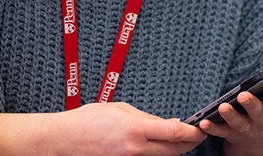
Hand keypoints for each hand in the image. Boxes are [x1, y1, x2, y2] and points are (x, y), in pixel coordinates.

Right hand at [0, 102, 205, 155]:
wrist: (63, 140)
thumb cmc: (87, 120)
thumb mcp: (121, 109)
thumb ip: (147, 118)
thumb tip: (168, 124)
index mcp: (135, 130)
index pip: (175, 133)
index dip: (192, 132)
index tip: (199, 128)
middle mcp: (135, 150)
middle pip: (175, 151)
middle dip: (189, 143)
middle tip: (196, 134)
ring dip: (174, 150)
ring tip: (178, 138)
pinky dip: (157, 155)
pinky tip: (159, 146)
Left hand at [199, 58, 262, 155]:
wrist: (261, 139)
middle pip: (259, 113)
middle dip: (252, 105)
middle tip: (244, 95)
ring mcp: (247, 128)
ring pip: (238, 123)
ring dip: (230, 115)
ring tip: (223, 106)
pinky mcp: (230, 132)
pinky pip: (220, 131)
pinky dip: (212, 127)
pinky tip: (203, 120)